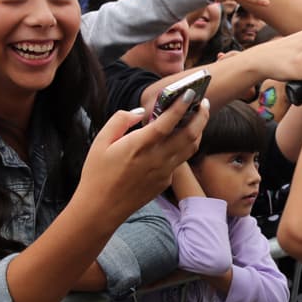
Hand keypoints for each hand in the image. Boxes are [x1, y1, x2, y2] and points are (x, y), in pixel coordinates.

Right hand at [79, 94, 209, 220]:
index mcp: (140, 145)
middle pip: (190, 134)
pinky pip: (180, 160)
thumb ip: (121, 120)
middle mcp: (157, 158)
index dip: (181, 105)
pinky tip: (181, 137)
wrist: (101, 209)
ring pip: (191, 147)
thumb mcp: (101, 141)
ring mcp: (164, 172)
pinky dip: (186, 145)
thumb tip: (140, 113)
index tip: (190, 92)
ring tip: (199, 116)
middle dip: (201, 115)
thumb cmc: (97, 174)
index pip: (168, 121)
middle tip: (204, 101)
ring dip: (199, 130)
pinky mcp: (164, 181)